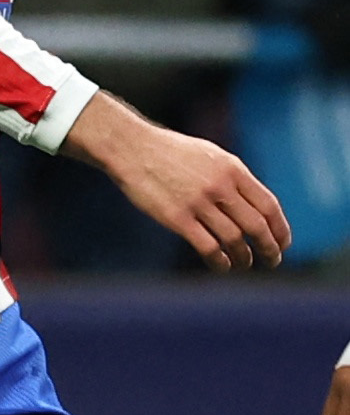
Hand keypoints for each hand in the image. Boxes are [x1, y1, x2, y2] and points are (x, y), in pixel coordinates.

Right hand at [67, 92, 287, 271]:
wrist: (131, 148)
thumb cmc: (170, 152)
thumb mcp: (210, 156)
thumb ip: (233, 178)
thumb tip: (252, 205)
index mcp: (232, 169)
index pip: (269, 205)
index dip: (280, 228)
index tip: (283, 242)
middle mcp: (220, 186)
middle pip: (256, 225)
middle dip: (270, 247)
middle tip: (272, 260)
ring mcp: (198, 202)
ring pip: (234, 239)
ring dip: (244, 257)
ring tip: (245, 264)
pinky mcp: (176, 217)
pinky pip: (207, 247)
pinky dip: (220, 261)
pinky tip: (222, 265)